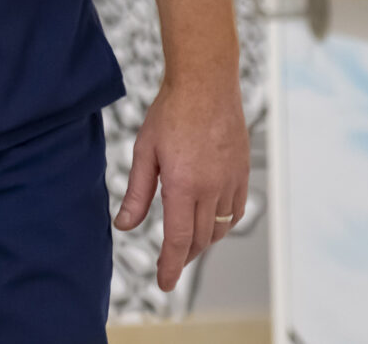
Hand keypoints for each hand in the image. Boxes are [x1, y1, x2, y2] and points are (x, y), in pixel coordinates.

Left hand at [116, 79, 250, 289]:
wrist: (205, 83)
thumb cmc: (171, 112)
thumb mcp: (144, 152)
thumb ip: (136, 193)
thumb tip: (124, 225)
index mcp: (184, 185)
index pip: (178, 240)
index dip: (171, 266)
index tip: (165, 284)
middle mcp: (212, 188)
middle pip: (200, 238)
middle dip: (184, 256)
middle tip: (171, 263)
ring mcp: (231, 180)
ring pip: (220, 227)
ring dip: (203, 240)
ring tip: (187, 241)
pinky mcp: (242, 172)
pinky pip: (237, 210)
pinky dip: (223, 223)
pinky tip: (212, 220)